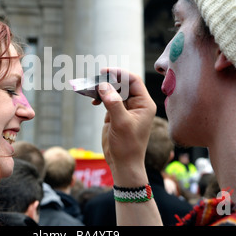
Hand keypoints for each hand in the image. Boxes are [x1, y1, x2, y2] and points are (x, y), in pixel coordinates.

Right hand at [93, 68, 155, 185]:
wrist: (123, 164)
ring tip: (91, 89)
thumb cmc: (127, 146)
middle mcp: (136, 104)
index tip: (105, 72)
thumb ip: (113, 103)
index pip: (133, 81)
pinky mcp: (116, 114)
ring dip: (103, 88)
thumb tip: (103, 86)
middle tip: (95, 80)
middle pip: (123, 84)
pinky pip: (108, 99)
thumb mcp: (121, 123)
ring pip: (114, 91)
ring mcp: (126, 108)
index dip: (120, 74)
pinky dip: (100, 97)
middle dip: (109, 80)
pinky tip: (93, 101)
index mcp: (144, 104)